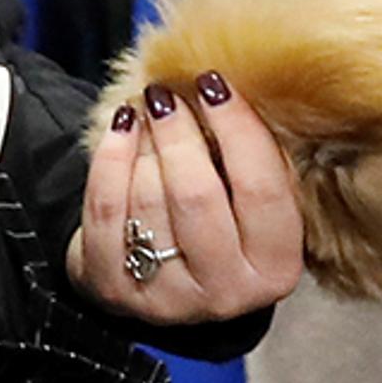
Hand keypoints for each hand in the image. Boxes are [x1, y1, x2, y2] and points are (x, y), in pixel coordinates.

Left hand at [72, 74, 306, 325]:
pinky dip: (109, 160)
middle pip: (198, 196)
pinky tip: (121, 130)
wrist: (166, 286)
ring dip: (144, 143)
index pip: (262, 190)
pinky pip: (105, 209)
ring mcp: (166, 298)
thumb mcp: (255, 211)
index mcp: (276, 269)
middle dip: (179, 134)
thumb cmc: (222, 231)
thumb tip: (230, 92)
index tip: (215, 85)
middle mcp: (226, 292)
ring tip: (146, 112)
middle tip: (167, 95)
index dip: (238, 130)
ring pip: (148, 199)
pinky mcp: (114, 289)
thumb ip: (256, 166)